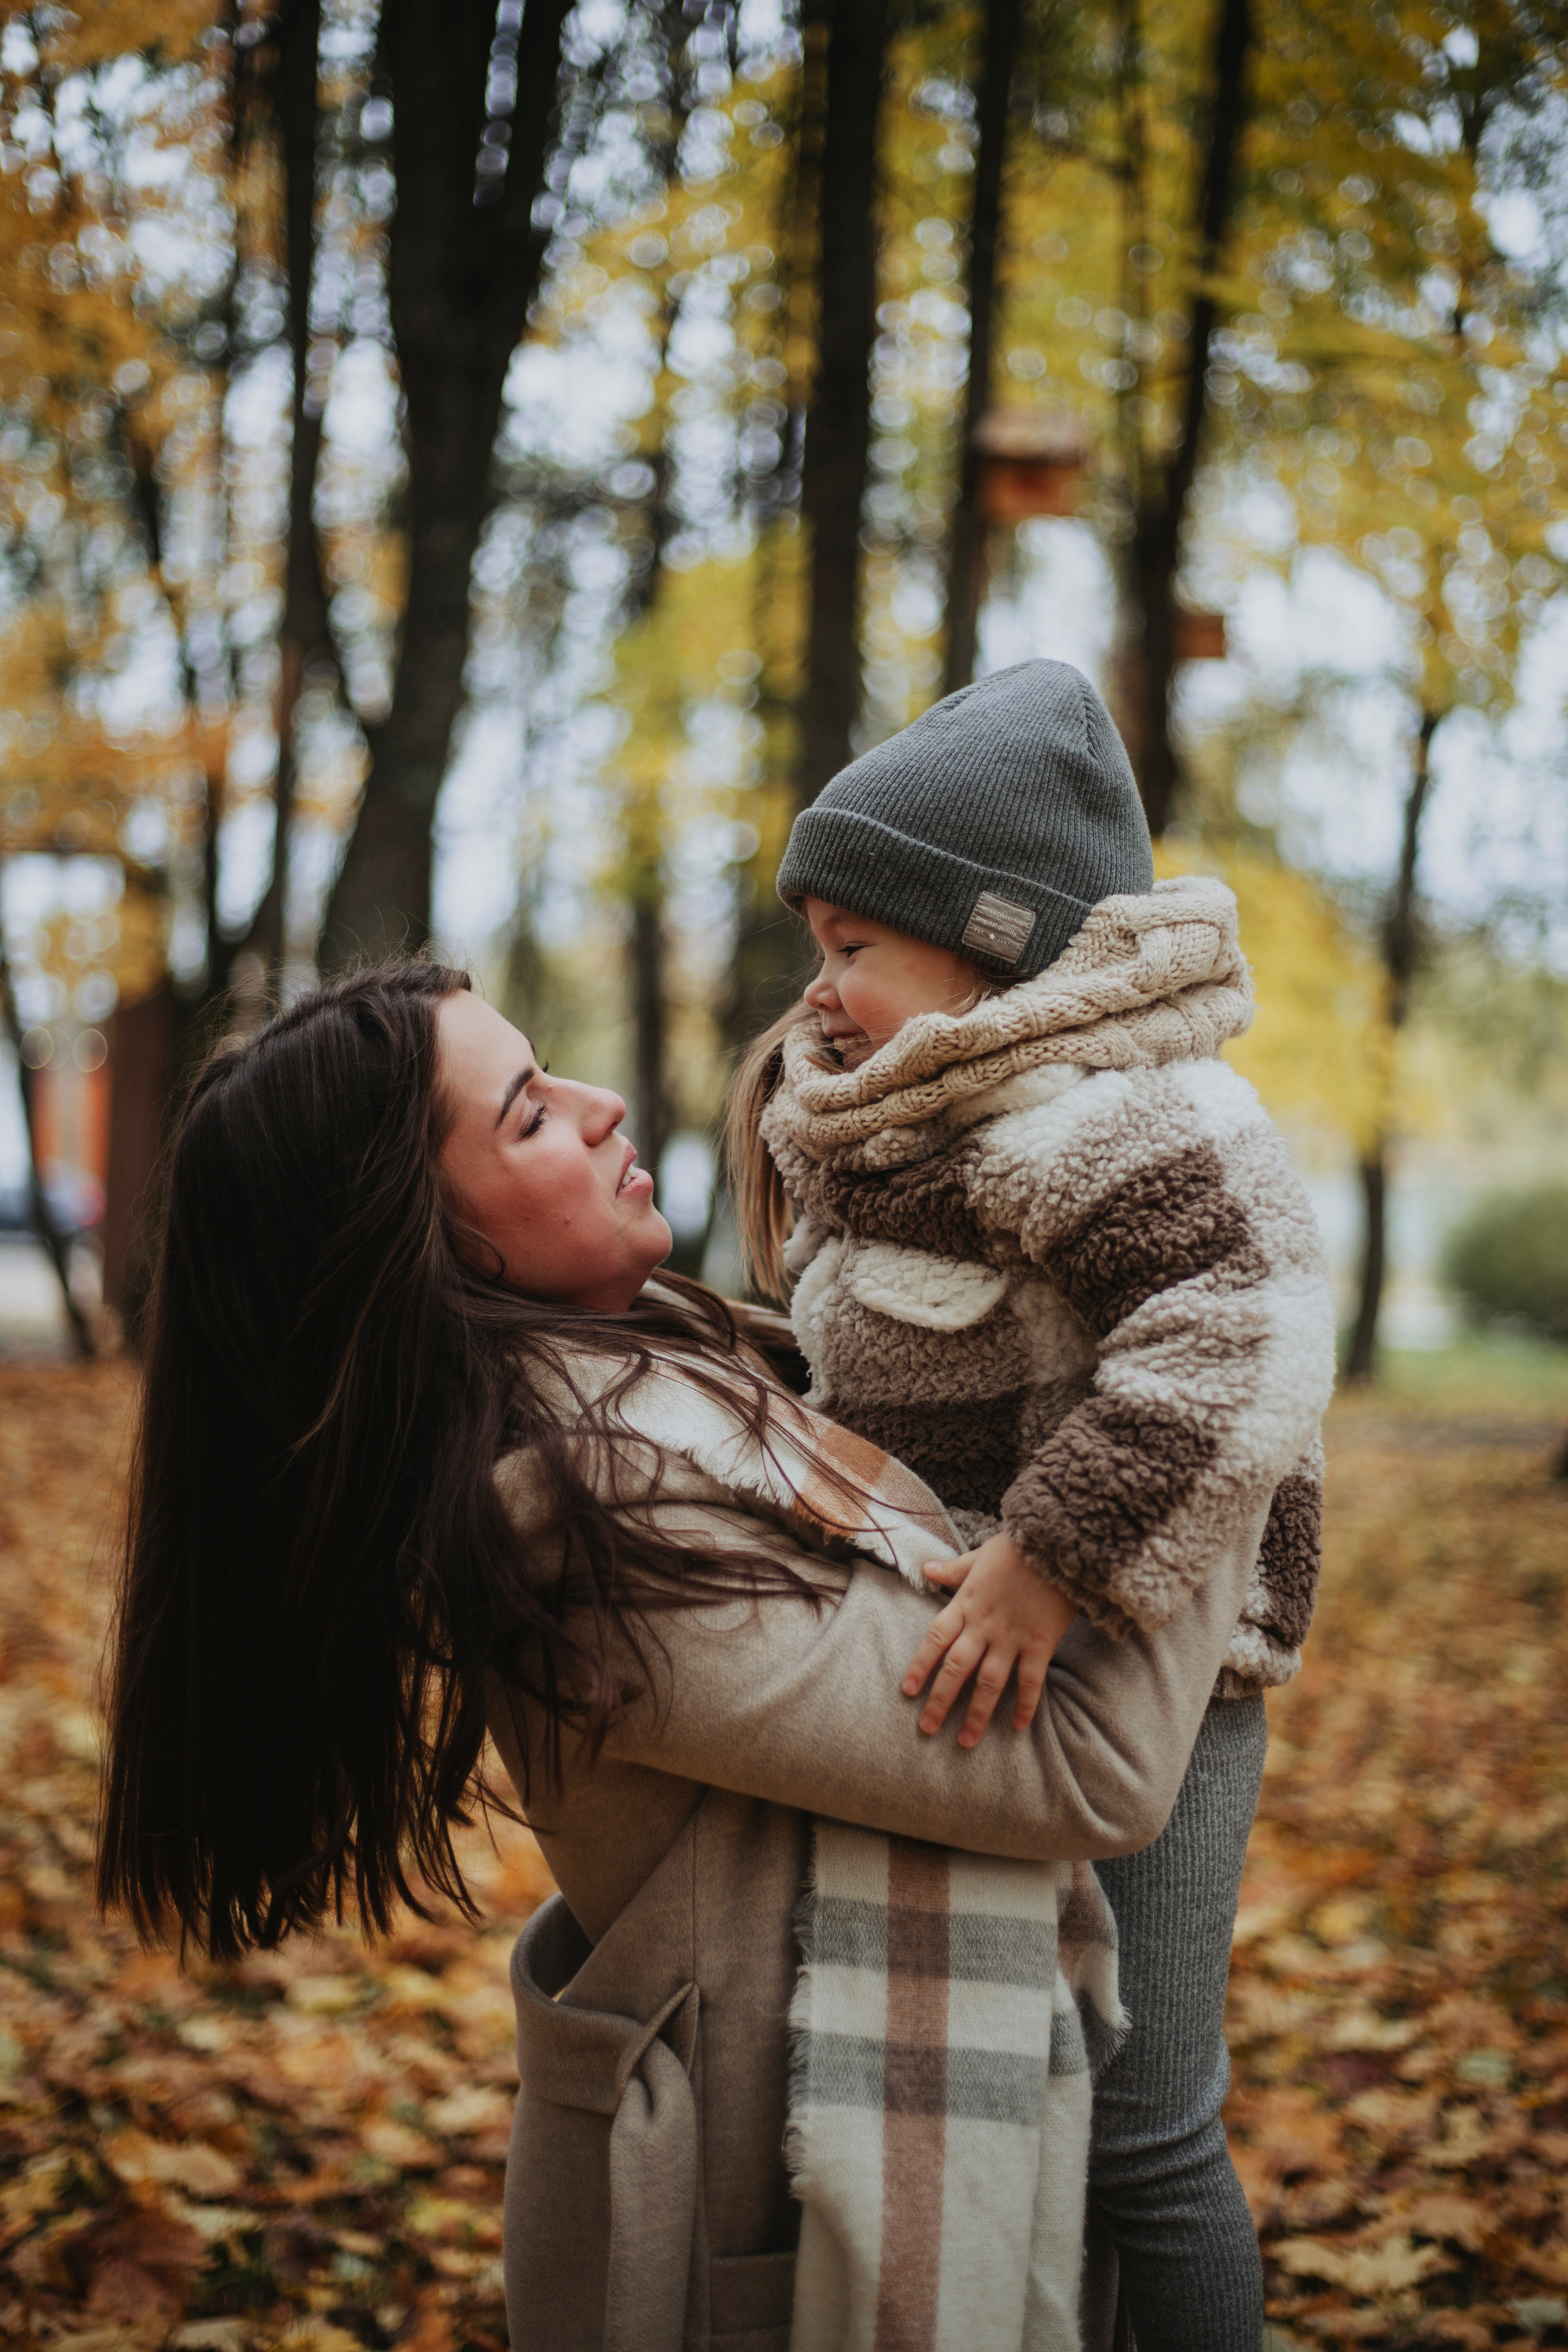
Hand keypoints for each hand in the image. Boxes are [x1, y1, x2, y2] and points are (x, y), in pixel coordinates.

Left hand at [901, 1532, 1075, 1747]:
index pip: (935, 1639)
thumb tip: (926, 1569)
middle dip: (940, 1700)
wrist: (1059, 1544)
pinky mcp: (1039, 1643)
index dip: (920, 1665)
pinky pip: (1030, 1680)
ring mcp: (1012, 1637)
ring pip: (989, 1682)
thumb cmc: (1019, 1548)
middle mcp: (984, 1625)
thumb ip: (954, 1569)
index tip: (907, 1691)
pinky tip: (1017, 1726)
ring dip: (976, 1713)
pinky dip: (1025, 1704)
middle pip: (956, 1668)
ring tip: (965, 1741)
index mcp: (967, 1603)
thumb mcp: (981, 1555)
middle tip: (927, 1729)